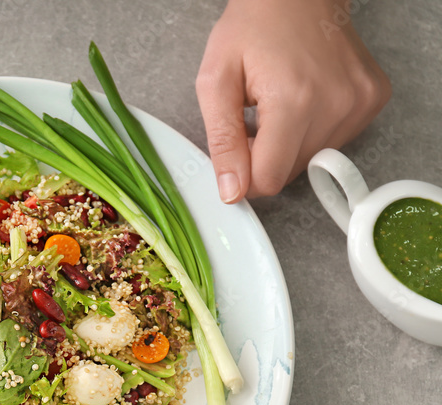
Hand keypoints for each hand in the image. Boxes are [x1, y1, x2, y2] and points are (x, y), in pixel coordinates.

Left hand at [196, 0, 390, 202]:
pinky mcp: (373, 99)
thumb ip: (222, 141)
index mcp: (293, 101)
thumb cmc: (252, 27)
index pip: (270, 179)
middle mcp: (336, 105)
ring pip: (313, 159)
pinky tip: (304, 98)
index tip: (236, 150)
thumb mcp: (215, 81)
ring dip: (289, 143)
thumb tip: (232, 192)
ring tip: (279, 103)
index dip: (245, 175)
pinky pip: (335, 140)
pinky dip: (313, 130)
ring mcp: (360, 102)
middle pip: (291, 171)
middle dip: (266, 156)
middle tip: (255, 117)